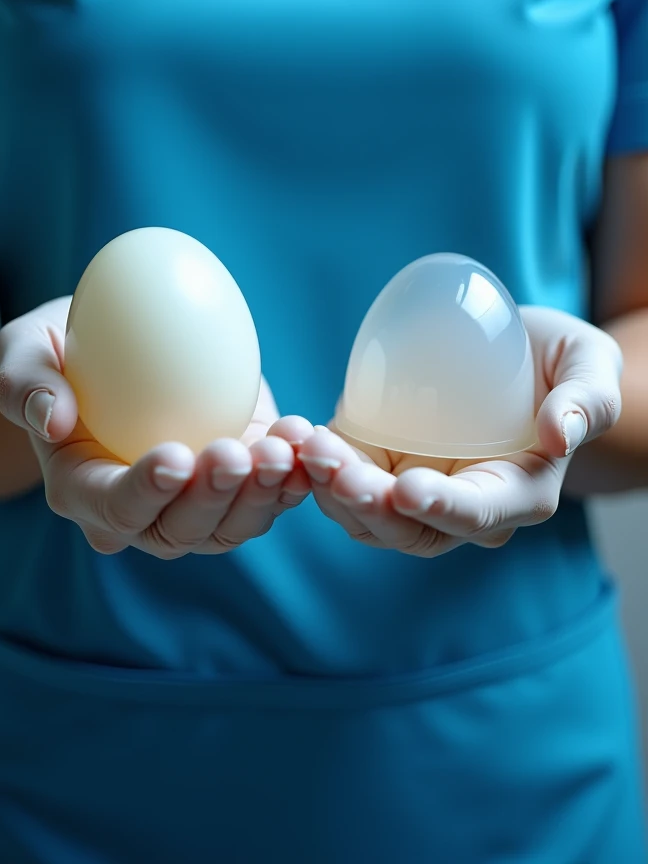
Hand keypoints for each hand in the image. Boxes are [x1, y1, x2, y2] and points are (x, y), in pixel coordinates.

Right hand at [0, 297, 311, 556]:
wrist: (116, 348)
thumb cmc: (62, 351)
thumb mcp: (26, 349)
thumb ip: (24, 382)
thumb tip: (50, 418)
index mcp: (84, 490)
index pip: (114, 508)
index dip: (145, 492)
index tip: (174, 456)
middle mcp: (143, 512)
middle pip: (181, 530)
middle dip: (213, 499)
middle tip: (235, 454)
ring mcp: (195, 502)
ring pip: (232, 524)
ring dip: (261, 495)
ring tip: (280, 451)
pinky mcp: (237, 480)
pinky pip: (268, 495)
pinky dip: (291, 475)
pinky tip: (302, 440)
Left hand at [298, 307, 622, 556]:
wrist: (518, 354)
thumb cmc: (561, 363)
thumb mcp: (589, 366)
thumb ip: (586, 399)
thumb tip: (559, 434)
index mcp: (519, 493)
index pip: (479, 514)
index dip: (443, 508)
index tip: (407, 490)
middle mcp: (462, 507)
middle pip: (411, 528)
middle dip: (370, 507)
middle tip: (336, 470)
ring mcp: (417, 491)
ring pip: (367, 516)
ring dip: (331, 491)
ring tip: (305, 448)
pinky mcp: (382, 467)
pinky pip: (342, 485)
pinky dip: (314, 471)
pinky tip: (293, 441)